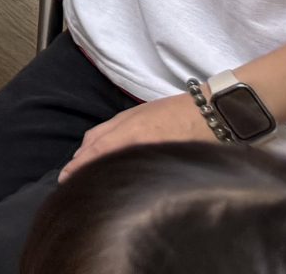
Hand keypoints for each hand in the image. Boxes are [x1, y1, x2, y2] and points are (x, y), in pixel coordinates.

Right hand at [59, 93, 216, 179]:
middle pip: (95, 139)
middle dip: (78, 157)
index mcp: (138, 133)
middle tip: (67, 176)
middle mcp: (130, 121)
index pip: (100, 149)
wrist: (218, 108)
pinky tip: (105, 147)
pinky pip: (111, 125)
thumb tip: (135, 178)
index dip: (81, 164)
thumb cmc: (204, 135)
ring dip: (88, 147)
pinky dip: (100, 138)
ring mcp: (135, 114)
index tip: (66, 178)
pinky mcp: (142, 112)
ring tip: (81, 164)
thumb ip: (154, 161)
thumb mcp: (179, 152)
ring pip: (102, 131)